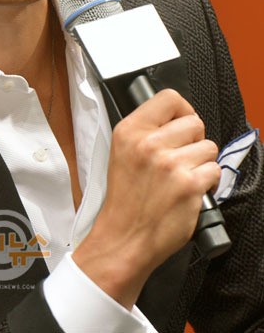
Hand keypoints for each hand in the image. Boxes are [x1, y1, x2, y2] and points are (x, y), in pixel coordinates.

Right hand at [73, 89, 220, 309]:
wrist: (125, 237)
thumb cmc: (125, 198)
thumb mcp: (121, 151)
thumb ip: (145, 129)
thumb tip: (175, 116)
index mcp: (130, 130)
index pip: (169, 98)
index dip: (182, 110)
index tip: (181, 122)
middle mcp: (149, 143)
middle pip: (195, 122)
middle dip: (193, 140)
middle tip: (179, 156)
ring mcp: (170, 165)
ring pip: (209, 147)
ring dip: (201, 162)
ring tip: (182, 175)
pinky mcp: (189, 186)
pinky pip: (214, 170)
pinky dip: (206, 181)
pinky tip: (188, 190)